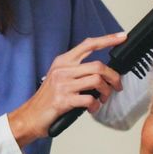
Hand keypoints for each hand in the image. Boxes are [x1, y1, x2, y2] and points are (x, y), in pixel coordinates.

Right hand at [7, 33, 125, 145]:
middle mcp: (63, 70)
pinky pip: (89, 99)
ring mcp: (63, 84)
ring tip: (103, 99)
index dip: (107, 39)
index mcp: (63, 61)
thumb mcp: (60, 77)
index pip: (88, 44)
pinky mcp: (64, 100)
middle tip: (117, 86)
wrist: (31, 116)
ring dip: (106, 92)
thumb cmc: (48, 98)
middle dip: (113, 77)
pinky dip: (95, 105)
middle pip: (98, 65)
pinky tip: (92, 108)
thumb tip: (101, 72)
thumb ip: (77, 70)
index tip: (121, 37)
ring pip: (97, 81)